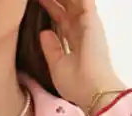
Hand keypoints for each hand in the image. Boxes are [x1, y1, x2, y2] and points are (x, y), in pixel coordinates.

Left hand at [37, 0, 125, 114]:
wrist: (92, 90)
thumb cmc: (78, 85)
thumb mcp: (57, 66)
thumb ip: (50, 49)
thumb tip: (44, 33)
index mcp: (74, 42)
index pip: (61, 19)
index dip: (51, 8)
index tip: (39, 1)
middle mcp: (82, 31)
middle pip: (67, 7)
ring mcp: (88, 24)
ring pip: (74, 1)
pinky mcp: (91, 20)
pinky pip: (84, 0)